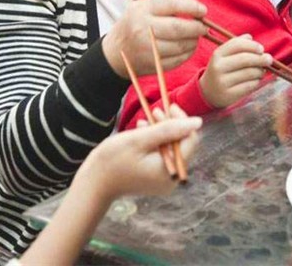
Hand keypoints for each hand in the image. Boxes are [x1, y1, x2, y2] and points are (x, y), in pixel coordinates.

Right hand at [77, 104, 201, 199]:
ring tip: (145, 120)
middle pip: (182, 144)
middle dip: (171, 125)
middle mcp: (172, 179)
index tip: (169, 106)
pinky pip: (163, 156)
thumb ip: (169, 129)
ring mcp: (164, 181)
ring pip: (172, 148)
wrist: (93, 184)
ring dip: (162, 132)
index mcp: (171, 170)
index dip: (183, 120)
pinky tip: (142, 131)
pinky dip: (155, 142)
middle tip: (155, 110)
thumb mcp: (140, 139)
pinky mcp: (156, 179)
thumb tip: (198, 122)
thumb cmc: (113, 160)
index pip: (191, 140)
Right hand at [103, 0, 208, 76]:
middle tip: (203, 27)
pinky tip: (188, 48)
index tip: (203, 11)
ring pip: (181, 46)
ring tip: (195, 37)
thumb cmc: (135, 24)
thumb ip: (169, 3)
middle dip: (197, 27)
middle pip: (178, 28)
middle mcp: (143, 29)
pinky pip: (178, 60)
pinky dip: (188, 53)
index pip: (172, 5)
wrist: (115, 52)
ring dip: (194, 41)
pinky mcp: (152, 65)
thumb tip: (197, 8)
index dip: (192, 7)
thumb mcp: (144, 6)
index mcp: (142, 10)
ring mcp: (147, 49)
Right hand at [199, 35, 270, 107]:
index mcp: (217, 54)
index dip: (252, 45)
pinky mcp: (229, 95)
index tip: (261, 49)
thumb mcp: (224, 56)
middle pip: (245, 59)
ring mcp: (223, 82)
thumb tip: (250, 37)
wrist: (209, 92)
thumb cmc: (222, 70)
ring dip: (260, 71)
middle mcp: (218, 67)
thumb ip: (237, 44)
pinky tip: (256, 80)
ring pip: (249, 73)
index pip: (237, 45)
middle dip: (260, 58)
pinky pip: (250, 85)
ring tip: (261, 71)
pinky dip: (257, 81)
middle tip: (269, 59)